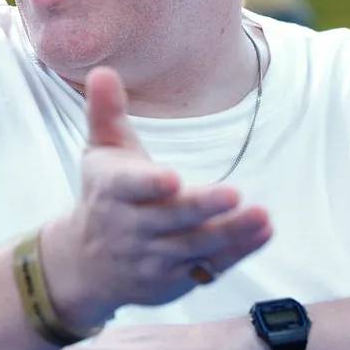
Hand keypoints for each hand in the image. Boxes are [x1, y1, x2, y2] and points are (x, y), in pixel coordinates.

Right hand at [41, 69, 271, 331]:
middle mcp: (132, 227)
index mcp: (113, 191)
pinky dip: (237, 252)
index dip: (148, 184)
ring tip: (261, 216)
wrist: (86, 264)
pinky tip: (263, 232)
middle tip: (234, 194)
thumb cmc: (102, 194)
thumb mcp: (100, 151)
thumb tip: (102, 71)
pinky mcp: (175, 279)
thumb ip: (106, 111)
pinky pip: (209, 266)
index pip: (129, 188)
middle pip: (170, 218)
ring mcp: (154, 257)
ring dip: (230, 233)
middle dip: (201, 208)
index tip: (171, 179)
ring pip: (195, 246)